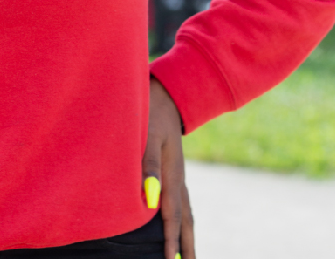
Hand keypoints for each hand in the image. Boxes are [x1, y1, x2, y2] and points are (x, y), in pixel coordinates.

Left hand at [143, 77, 194, 258]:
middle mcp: (179, 177)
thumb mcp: (147, 137)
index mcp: (173, 174)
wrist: (164, 92)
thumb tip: (149, 200)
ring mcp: (178, 173)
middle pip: (186, 220)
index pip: (172, 216)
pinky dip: (183, 218)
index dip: (170, 241)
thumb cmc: (149, 113)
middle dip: (187, 246)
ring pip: (186, 211)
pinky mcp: (173, 167)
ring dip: (187, 235)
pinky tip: (178, 223)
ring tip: (187, 256)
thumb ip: (148, 167)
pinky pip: (182, 200)